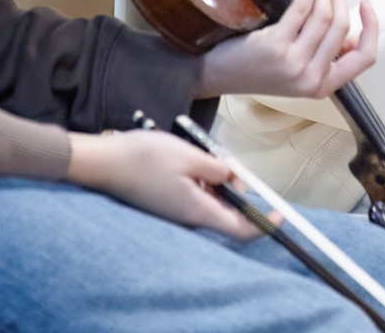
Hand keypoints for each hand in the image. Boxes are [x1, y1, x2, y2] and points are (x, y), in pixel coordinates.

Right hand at [67, 129, 257, 238]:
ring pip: (210, 200)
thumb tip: (232, 178)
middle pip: (226, 211)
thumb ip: (217, 169)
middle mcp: (189, 217)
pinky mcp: (167, 202)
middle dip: (234, 187)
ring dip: (214, 179)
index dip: (264, 223)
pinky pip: (194, 194)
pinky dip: (199, 179)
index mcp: (198, 211)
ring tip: (200, 154)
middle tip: (225, 162)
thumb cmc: (144, 158)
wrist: (105, 162)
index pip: (241, 229)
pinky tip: (186, 159)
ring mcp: (177, 211)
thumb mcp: (189, 156)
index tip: (279, 211)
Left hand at [195, 0, 377, 99]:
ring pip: (324, 16)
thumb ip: (326, 56)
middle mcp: (312, 78)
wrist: (219, 75)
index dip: (372, 28)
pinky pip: (302, 9)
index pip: (364, 58)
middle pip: (342, 27)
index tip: (367, 5)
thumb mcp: (299, 71)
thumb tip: (351, 32)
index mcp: (323, 86)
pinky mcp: (276, 46)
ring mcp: (294, 63)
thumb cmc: (257, 69)